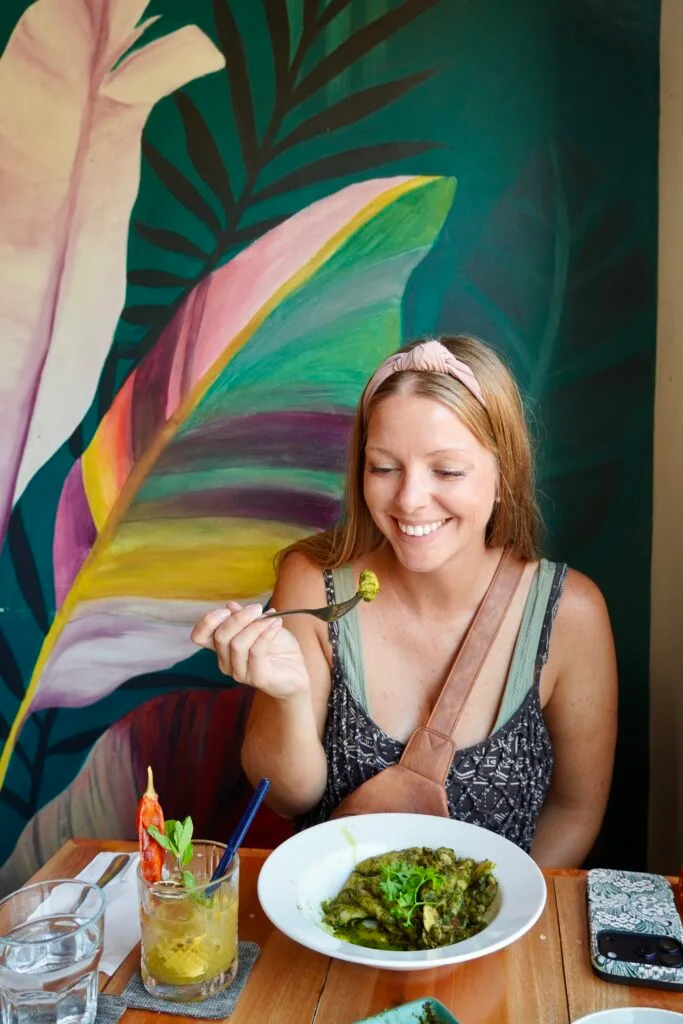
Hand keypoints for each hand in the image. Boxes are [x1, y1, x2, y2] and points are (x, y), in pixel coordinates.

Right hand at [191, 602, 309, 699]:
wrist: (298, 669)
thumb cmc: (278, 648)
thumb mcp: (261, 625)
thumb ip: (245, 618)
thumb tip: (230, 606)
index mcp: (222, 648)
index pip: (200, 636)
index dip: (208, 621)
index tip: (227, 610)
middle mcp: (226, 662)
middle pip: (221, 637)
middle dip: (239, 618)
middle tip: (257, 608)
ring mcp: (240, 672)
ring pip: (238, 644)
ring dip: (256, 625)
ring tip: (272, 617)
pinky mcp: (257, 678)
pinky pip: (256, 652)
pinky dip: (267, 633)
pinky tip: (277, 624)